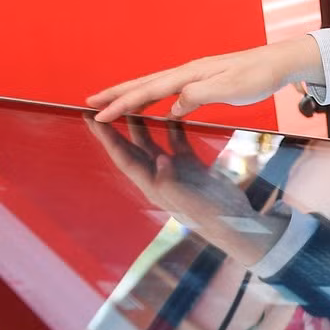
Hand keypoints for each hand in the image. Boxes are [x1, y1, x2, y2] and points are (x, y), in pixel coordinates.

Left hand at [86, 116, 287, 266]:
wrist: (236, 223)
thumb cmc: (211, 217)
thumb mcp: (188, 202)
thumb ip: (171, 182)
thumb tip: (161, 159)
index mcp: (153, 185)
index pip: (125, 158)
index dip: (108, 140)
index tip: (93, 121)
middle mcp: (159, 176)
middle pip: (130, 149)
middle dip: (113, 130)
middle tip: (99, 110)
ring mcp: (175, 169)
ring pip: (151, 143)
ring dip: (140, 126)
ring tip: (130, 106)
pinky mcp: (191, 165)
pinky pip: (177, 142)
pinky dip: (173, 128)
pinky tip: (171, 114)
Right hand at [88, 36, 323, 121]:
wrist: (279, 62)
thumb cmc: (258, 75)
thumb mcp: (231, 88)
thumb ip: (200, 95)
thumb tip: (173, 105)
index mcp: (190, 75)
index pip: (149, 91)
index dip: (123, 103)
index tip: (100, 113)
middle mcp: (188, 73)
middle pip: (144, 84)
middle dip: (116, 94)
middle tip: (89, 102)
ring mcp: (194, 77)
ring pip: (154, 87)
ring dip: (131, 95)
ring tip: (110, 103)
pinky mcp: (203, 82)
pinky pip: (169, 92)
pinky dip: (153, 99)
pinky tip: (153, 108)